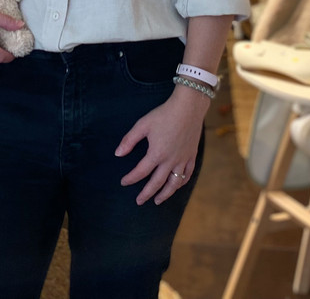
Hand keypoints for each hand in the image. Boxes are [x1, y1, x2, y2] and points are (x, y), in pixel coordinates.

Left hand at [114, 87, 206, 204]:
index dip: (131, 179)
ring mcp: (182, 159)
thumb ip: (129, 140)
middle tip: (139, 201)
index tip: (124, 182)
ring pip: (174, 183)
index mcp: (156, 153)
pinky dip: (181, 183)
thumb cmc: (164, 114)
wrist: (188, 108)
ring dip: (165, 194)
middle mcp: (170, 160)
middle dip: (147, 194)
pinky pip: (187, 174)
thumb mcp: (143, 124)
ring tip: (158, 200)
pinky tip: (176, 185)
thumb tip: (118, 154)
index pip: (140, 172)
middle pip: (157, 183)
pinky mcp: (191, 156)